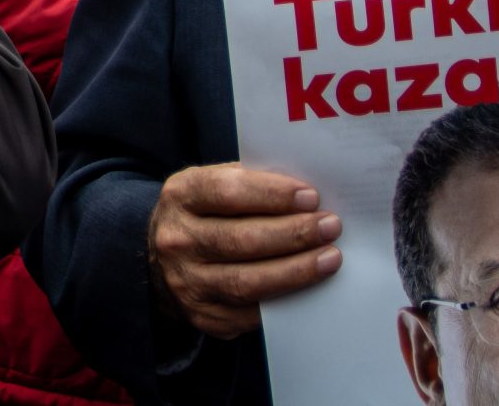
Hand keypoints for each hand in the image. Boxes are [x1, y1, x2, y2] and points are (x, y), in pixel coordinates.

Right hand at [147, 164, 341, 340]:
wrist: (167, 260)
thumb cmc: (205, 214)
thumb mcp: (213, 184)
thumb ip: (251, 183)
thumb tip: (305, 196)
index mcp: (180, 196)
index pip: (227, 192)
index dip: (272, 194)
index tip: (311, 197)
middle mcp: (177, 240)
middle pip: (242, 239)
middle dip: (293, 234)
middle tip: (330, 227)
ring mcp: (188, 282)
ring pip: (248, 282)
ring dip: (296, 270)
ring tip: (330, 257)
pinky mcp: (204, 315)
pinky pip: (252, 313)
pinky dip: (286, 299)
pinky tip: (310, 287)